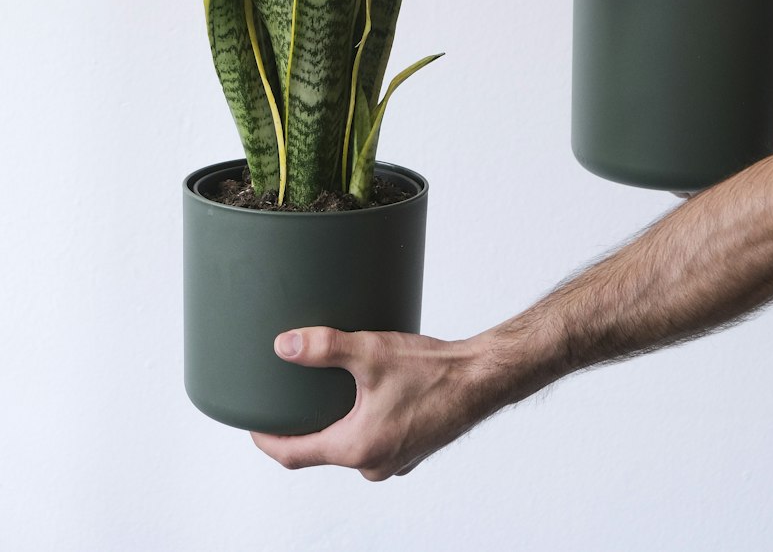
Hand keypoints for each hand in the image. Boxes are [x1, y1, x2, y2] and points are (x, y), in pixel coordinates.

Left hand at [251, 327, 486, 479]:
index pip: (294, 455)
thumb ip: (325, 348)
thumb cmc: (432, 370)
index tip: (251, 424)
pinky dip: (363, 423)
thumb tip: (284, 345)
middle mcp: (373, 465)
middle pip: (321, 451)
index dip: (267, 439)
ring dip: (337, 424)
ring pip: (350, 446)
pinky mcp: (412, 450)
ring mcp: (395, 462)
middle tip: (288, 399)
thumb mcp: (372, 352)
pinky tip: (369, 396)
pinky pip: (374, 441)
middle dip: (304, 428)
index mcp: (356, 449)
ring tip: (328, 394)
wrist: (482, 379)